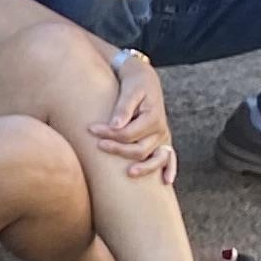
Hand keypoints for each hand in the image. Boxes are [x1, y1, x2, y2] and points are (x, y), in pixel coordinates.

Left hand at [88, 52, 175, 181]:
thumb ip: (123, 108)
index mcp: (153, 117)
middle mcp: (161, 130)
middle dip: (118, 150)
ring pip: (155, 159)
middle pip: (139, 149)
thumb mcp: (129, 90)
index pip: (128, 133)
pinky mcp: (162, 141)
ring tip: (129, 173)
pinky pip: (169, 158)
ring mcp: (163, 138)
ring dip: (144, 168)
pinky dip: (169, 169)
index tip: (91, 129)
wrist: (145, 79)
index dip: (109, 134)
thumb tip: (114, 125)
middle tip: (98, 145)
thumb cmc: (135, 83)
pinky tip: (166, 181)